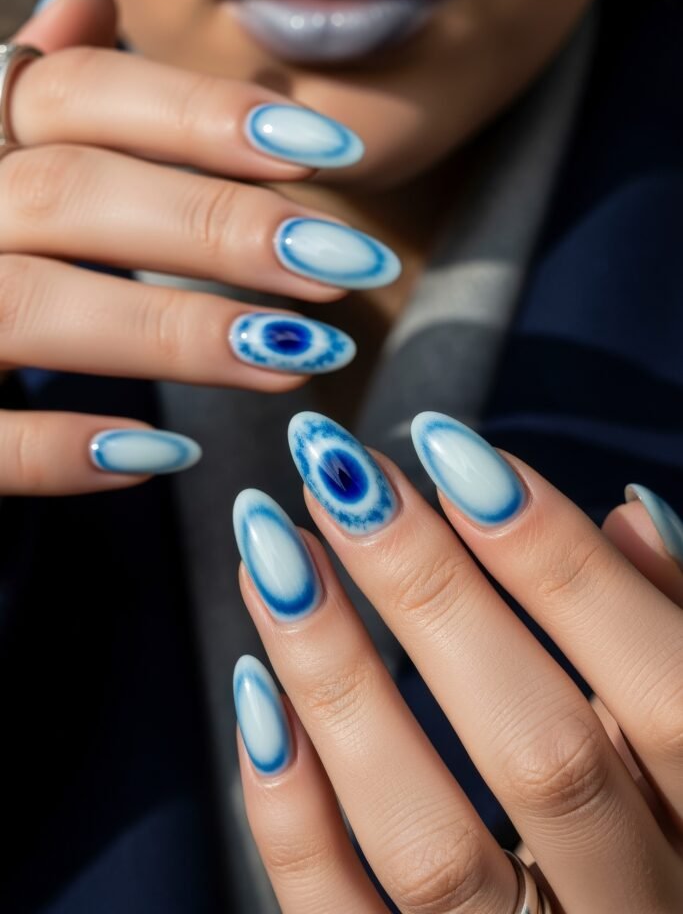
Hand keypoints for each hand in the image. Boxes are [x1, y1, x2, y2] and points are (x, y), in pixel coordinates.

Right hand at [0, 0, 392, 494]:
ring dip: (176, 332)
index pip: (78, 93)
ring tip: (296, 355)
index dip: (202, 113)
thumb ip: (48, 84)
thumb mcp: (2, 146)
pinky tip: (166, 455)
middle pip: (72, 193)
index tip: (327, 146)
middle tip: (345, 260)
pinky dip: (68, 451)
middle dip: (220, 226)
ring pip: (35, 306)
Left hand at [232, 411, 682, 912]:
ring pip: (428, 842)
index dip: (556, 560)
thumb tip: (629, 514)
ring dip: (339, 678)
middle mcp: (639, 910)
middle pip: (540, 752)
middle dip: (431, 592)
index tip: (448, 447)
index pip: (660, 686)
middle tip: (340, 471)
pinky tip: (254, 690)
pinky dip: (292, 815)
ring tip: (270, 548)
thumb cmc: (659, 819)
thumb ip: (671, 630)